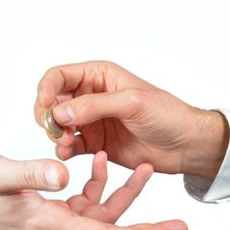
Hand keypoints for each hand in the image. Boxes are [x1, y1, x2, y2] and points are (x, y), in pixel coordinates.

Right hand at [0, 151, 186, 229]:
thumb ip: (31, 172)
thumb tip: (64, 174)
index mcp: (48, 225)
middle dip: (145, 227)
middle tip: (178, 223)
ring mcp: (54, 221)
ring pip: (100, 214)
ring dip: (121, 194)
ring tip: (139, 168)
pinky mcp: (51, 210)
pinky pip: (85, 204)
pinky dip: (98, 184)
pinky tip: (97, 160)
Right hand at [34, 61, 229, 179]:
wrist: (185, 145)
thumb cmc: (167, 114)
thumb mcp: (132, 102)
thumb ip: (94, 105)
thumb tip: (59, 112)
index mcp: (99, 76)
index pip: (60, 76)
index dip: (46, 89)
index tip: (44, 107)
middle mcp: (91, 96)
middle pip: (53, 101)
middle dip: (48, 115)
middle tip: (55, 129)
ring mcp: (92, 120)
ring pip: (59, 124)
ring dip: (55, 134)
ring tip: (65, 143)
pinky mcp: (95, 142)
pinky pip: (70, 144)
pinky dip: (64, 149)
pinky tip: (68, 153)